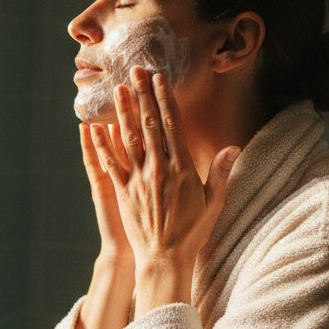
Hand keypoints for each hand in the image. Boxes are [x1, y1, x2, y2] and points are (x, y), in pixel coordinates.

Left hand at [89, 66, 238, 275]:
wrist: (166, 258)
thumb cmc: (192, 232)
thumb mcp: (213, 202)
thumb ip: (221, 173)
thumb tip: (234, 148)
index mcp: (183, 169)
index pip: (173, 126)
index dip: (166, 100)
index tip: (160, 79)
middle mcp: (160, 170)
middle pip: (150, 125)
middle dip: (143, 95)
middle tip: (136, 71)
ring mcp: (139, 180)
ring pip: (130, 139)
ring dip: (123, 112)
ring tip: (118, 89)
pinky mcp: (123, 192)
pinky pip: (111, 164)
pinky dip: (102, 145)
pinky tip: (94, 127)